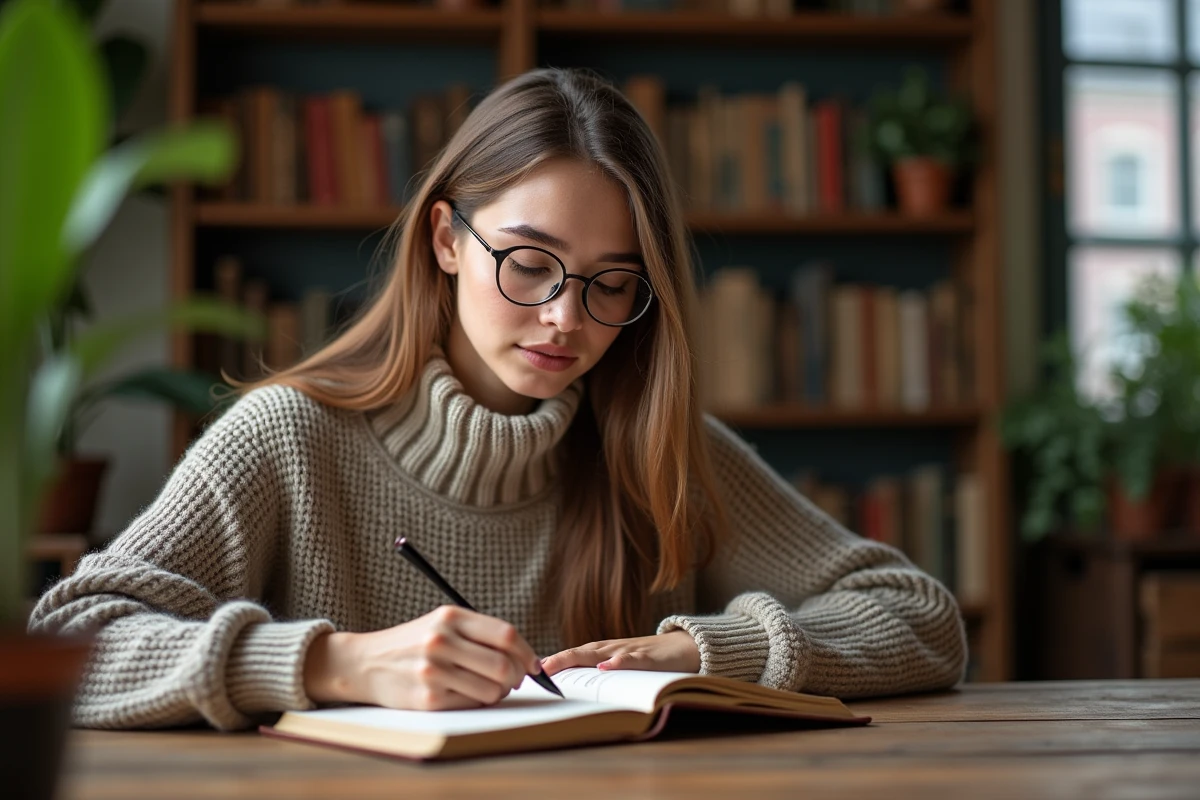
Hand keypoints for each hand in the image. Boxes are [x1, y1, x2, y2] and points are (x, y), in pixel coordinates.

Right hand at [303, 606, 541, 710]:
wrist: (366, 662)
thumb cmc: (414, 643)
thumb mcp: (442, 623)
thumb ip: (479, 634)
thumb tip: (524, 658)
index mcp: (450, 617)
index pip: (505, 635)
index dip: (526, 652)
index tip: (533, 664)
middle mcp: (441, 641)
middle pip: (503, 665)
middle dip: (517, 676)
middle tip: (514, 680)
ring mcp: (433, 671)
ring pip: (492, 689)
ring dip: (498, 692)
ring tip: (489, 687)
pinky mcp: (427, 699)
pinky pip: (471, 704)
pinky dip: (477, 701)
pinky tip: (466, 693)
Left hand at [540, 630, 700, 675]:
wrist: (685, 647)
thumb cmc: (648, 659)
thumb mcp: (621, 668)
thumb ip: (600, 676)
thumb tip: (574, 692)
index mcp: (602, 653)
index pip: (571, 658)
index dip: (551, 664)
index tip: (527, 674)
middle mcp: (610, 649)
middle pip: (577, 653)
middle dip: (554, 661)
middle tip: (531, 671)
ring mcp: (628, 650)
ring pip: (598, 653)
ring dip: (574, 658)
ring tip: (554, 666)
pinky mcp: (649, 657)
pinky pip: (633, 658)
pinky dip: (619, 661)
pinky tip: (607, 666)